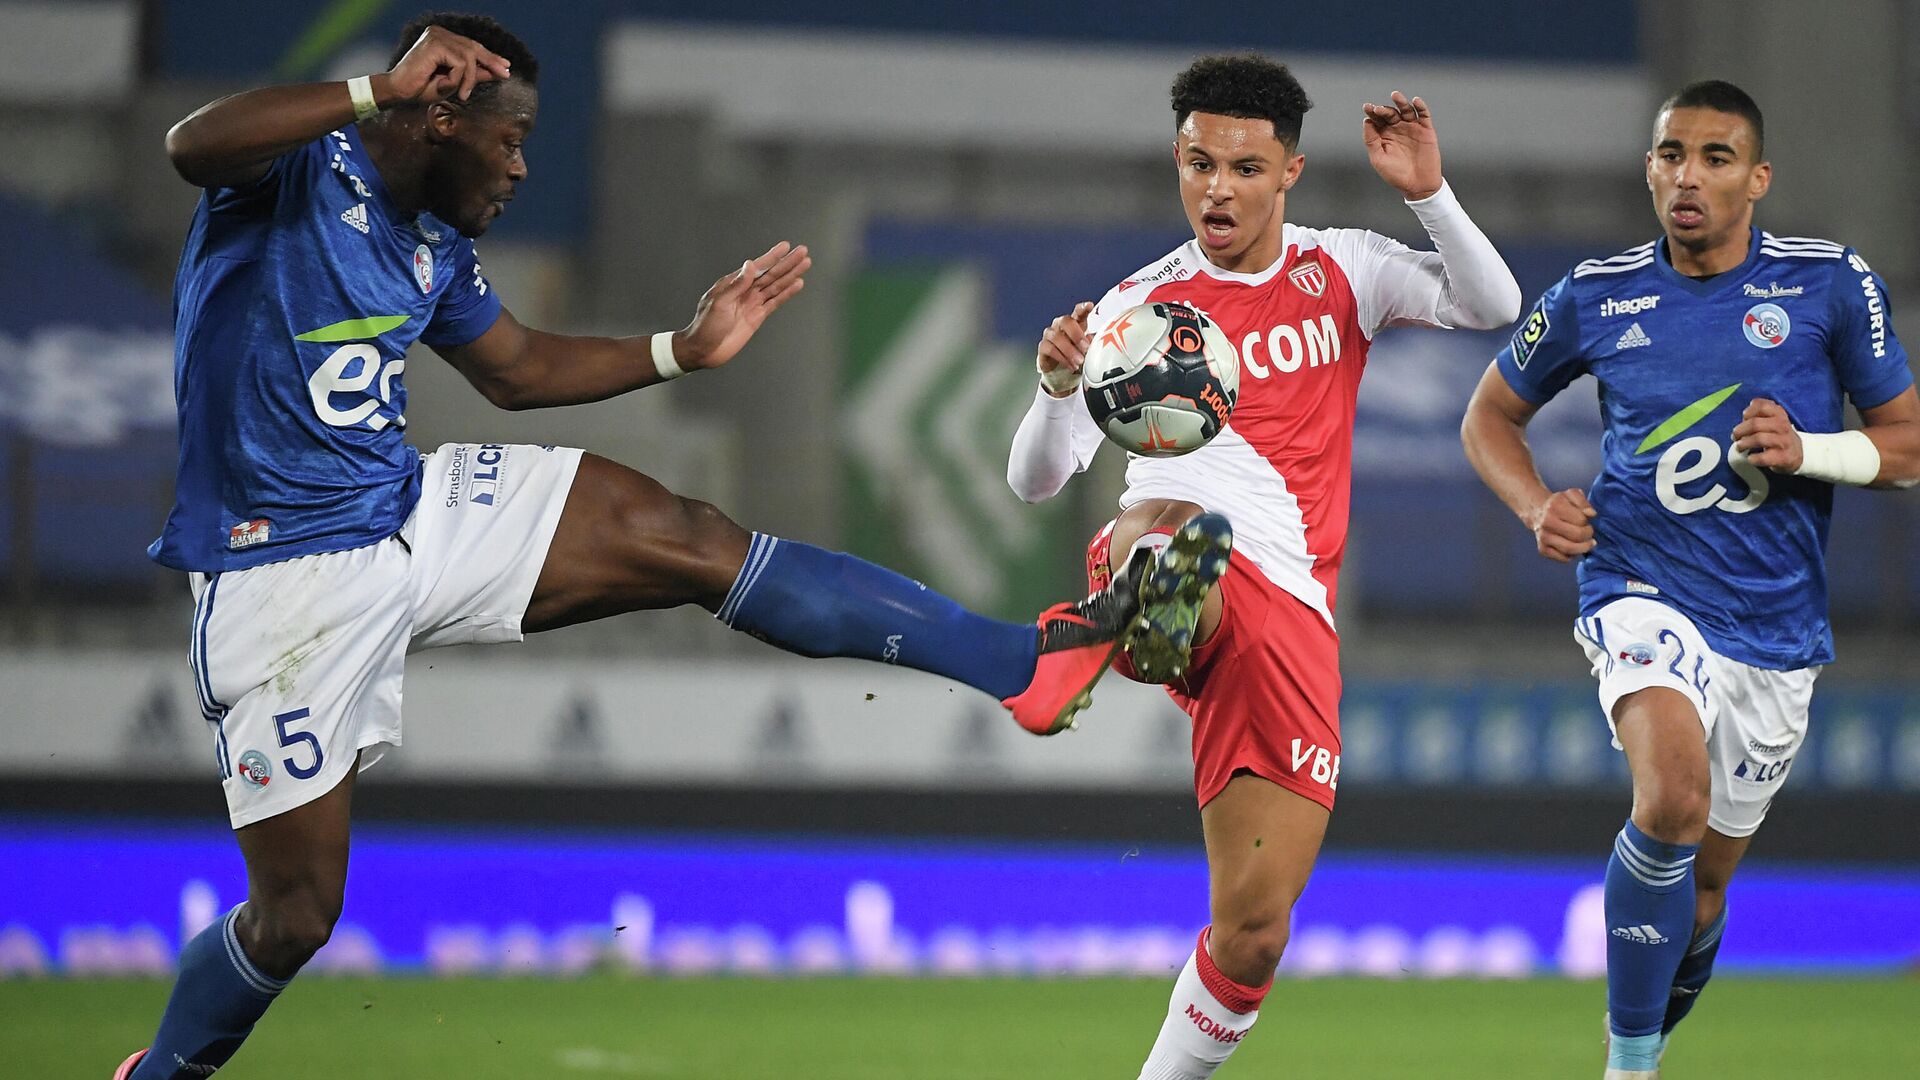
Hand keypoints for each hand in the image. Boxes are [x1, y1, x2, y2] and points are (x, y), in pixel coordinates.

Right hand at [378, 25, 513, 105]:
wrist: (398, 92)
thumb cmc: (421, 88)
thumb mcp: (454, 83)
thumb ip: (473, 75)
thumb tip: (496, 72)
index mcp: (441, 37)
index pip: (471, 45)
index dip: (490, 56)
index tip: (506, 66)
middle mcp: (439, 32)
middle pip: (474, 47)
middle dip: (491, 62)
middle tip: (505, 74)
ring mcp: (436, 35)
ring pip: (469, 57)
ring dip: (469, 79)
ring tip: (462, 94)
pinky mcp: (434, 44)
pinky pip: (460, 64)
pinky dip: (457, 79)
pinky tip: (445, 86)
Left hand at [675, 241, 811, 370]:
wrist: (704, 350)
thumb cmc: (705, 325)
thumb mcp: (719, 303)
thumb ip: (736, 285)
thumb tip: (749, 265)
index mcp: (734, 283)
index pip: (757, 267)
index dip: (772, 257)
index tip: (786, 247)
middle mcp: (745, 290)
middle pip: (771, 274)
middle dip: (787, 263)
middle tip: (803, 251)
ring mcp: (753, 303)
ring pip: (776, 286)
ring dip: (791, 275)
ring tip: (805, 264)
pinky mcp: (758, 316)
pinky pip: (775, 302)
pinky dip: (787, 293)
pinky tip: (797, 284)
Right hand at [1036, 302, 1094, 396]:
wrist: (1062, 371)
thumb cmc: (1076, 354)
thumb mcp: (1088, 348)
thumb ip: (1094, 343)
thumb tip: (1102, 341)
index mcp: (1074, 322)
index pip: (1078, 312)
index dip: (1083, 308)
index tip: (1089, 305)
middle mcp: (1060, 325)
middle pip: (1065, 321)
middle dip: (1076, 335)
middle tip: (1086, 348)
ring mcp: (1050, 335)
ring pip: (1056, 337)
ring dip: (1070, 350)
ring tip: (1079, 361)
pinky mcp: (1043, 347)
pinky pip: (1050, 349)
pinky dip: (1062, 359)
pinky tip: (1071, 366)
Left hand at [1361, 91, 1442, 200]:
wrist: (1417, 185)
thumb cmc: (1395, 174)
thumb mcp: (1378, 159)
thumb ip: (1371, 140)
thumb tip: (1366, 121)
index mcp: (1384, 135)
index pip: (1377, 119)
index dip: (1372, 112)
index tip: (1367, 107)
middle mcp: (1397, 129)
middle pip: (1390, 113)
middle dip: (1383, 109)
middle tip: (1378, 108)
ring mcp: (1412, 128)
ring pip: (1406, 110)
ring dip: (1401, 102)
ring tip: (1395, 95)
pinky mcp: (1426, 130)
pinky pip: (1423, 115)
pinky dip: (1421, 107)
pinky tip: (1415, 101)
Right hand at [1525, 488, 1595, 562]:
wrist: (1537, 512)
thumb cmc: (1559, 504)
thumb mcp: (1572, 495)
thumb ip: (1583, 502)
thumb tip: (1591, 514)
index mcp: (1555, 506)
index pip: (1581, 520)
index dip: (1588, 522)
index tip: (1586, 521)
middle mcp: (1546, 522)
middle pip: (1577, 535)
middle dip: (1588, 535)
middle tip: (1589, 533)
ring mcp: (1543, 537)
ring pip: (1570, 549)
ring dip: (1584, 548)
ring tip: (1587, 543)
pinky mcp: (1542, 549)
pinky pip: (1563, 558)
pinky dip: (1573, 555)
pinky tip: (1574, 548)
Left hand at [1730, 397, 1802, 472]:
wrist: (1796, 453)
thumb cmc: (1777, 435)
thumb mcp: (1772, 420)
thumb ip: (1758, 416)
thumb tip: (1741, 422)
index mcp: (1779, 414)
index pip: (1762, 406)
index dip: (1749, 411)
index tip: (1744, 418)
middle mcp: (1783, 426)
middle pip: (1755, 424)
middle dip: (1740, 430)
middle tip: (1735, 436)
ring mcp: (1784, 442)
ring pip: (1759, 439)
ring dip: (1744, 443)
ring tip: (1740, 447)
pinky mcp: (1783, 457)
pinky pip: (1763, 457)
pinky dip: (1753, 458)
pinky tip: (1751, 458)